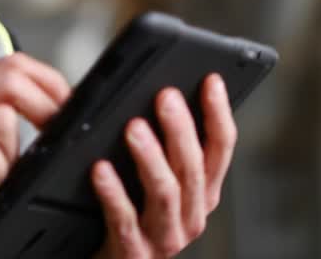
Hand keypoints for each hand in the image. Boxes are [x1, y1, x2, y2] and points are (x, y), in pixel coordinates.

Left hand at [92, 74, 237, 257]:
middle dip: (181, 129)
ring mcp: (165, 237)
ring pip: (165, 193)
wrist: (108, 258)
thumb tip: (161, 93)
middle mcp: (191, 215)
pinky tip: (99, 169)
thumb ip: (165, 146)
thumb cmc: (130, 211)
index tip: (211, 80)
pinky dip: (113, 192)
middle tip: (165, 96)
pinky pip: (124, 220)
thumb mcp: (154, 179)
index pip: (221, 149)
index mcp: (202, 192)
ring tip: (133, 128)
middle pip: (193, 167)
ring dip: (151, 157)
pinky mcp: (133, 252)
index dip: (218, 114)